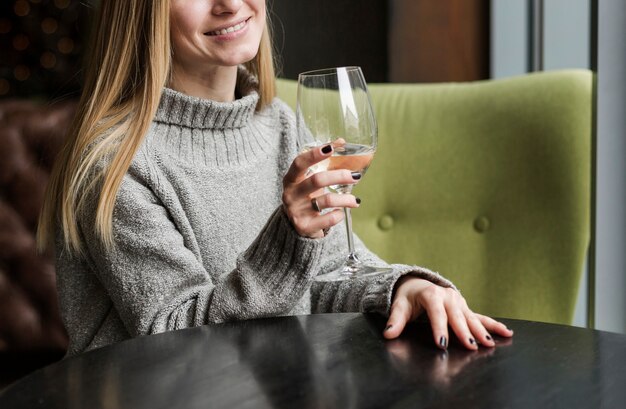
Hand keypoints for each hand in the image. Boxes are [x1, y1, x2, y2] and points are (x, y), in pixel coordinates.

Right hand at [282, 144, 359, 237]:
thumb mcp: (309, 178)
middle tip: (356, 176)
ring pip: (326, 201)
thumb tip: (341, 141)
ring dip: (345, 199)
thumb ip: (323, 161)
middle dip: (340, 176)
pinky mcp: (304, 226)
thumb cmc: (305, 197)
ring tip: (355, 200)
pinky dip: (339, 215)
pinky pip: (328, 219)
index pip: (299, 163)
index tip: (331, 148)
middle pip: (317, 180)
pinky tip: (341, 213)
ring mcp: (296, 211)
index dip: (314, 154)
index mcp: (290, 179)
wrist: (296, 226)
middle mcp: (290, 194)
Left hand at [383, 276, 513, 349]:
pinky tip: (506, 333)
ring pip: (471, 317)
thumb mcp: (399, 306)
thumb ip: (395, 321)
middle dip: (463, 332)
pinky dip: (492, 325)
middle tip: (470, 346)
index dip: (439, 328)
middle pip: (456, 316)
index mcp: (431, 294)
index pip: (436, 313)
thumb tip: (389, 334)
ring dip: (480, 330)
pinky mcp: (464, 307)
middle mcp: (447, 296)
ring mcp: (458, 301)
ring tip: (488, 343)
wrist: (417, 283)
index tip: (441, 343)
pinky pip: (480, 317)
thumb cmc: (408, 297)